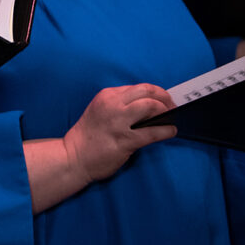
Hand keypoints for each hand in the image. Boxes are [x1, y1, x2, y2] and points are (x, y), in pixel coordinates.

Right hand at [62, 84, 176, 184]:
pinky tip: (171, 132)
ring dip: (166, 111)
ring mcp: (118, 122)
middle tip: (172, 106)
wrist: (73, 157)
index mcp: (106, 96)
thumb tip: (148, 106)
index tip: (163, 99)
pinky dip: (167, 130)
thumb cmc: (88, 137)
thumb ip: (120, 105)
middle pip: (147, 91)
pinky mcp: (125, 140)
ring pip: (151, 106)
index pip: (138, 87)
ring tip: (171, 117)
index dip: (155, 92)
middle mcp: (112, 105)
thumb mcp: (100, 110)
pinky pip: (153, 132)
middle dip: (164, 98)